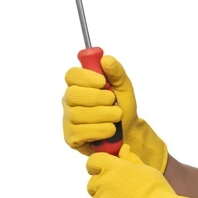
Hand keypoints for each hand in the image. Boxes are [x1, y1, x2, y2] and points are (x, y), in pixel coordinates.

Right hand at [62, 54, 168, 171]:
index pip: (71, 75)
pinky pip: (81, 132)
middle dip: (98, 98)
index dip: (86, 78)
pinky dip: (101, 130)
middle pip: (73, 95)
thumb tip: (105, 59)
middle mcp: (70, 101)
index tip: (103, 82)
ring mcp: (68, 120)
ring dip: (104, 115)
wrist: (129, 131)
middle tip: (113, 101)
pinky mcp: (71, 138)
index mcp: (79, 85)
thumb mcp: (123, 86)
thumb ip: (116, 72)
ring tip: (116, 116)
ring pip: (78, 114)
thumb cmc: (122, 106)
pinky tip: (110, 129)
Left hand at [85, 144, 197, 197]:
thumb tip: (123, 148)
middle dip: (103, 190)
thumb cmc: (161, 195)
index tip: (107, 174)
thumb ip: (132, 160)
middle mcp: (103, 184)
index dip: (98, 167)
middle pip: (92, 185)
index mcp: (115, 168)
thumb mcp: (149, 172)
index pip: (93, 161)